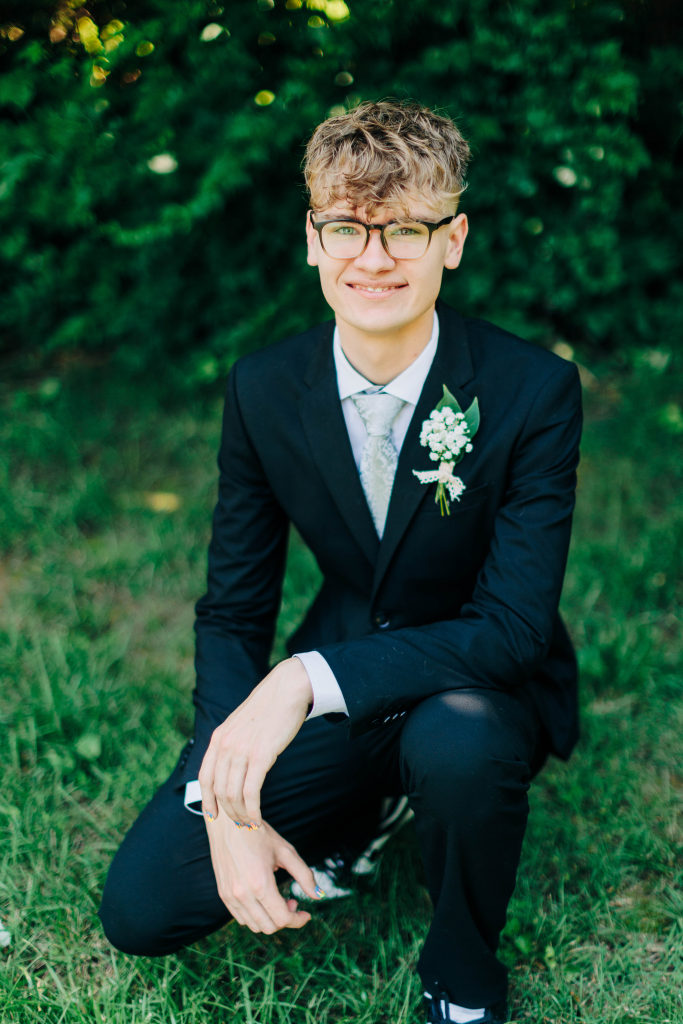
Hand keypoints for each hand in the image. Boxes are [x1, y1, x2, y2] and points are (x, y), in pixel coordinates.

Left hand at [199, 657, 312, 825]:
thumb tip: (230, 764)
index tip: (212, 815)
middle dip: (227, 812)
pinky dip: (252, 810)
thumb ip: (232, 742)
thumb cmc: (268, 709)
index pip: (205, 777)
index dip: (206, 800)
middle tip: (239, 825)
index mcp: (218, 738)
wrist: (286, 690)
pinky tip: (258, 818)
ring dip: (241, 815)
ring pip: (233, 794)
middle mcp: (225, 745)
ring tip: (250, 824)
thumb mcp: (240, 724)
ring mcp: (242, 750)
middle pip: (219, 790)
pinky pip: (251, 791)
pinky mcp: (261, 756)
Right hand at [206, 812, 321, 932]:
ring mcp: (230, 896)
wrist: (229, 823)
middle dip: (286, 919)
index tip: (307, 913)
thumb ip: (304, 875)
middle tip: (292, 901)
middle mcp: (243, 894)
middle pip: (269, 927)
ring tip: (277, 899)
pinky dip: (256, 916)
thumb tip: (319, 895)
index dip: (298, 920)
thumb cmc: (259, 834)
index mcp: (261, 884)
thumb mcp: (285, 851)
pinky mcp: (223, 894)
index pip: (282, 919)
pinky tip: (263, 900)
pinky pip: (241, 918)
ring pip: (255, 926)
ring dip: (270, 919)